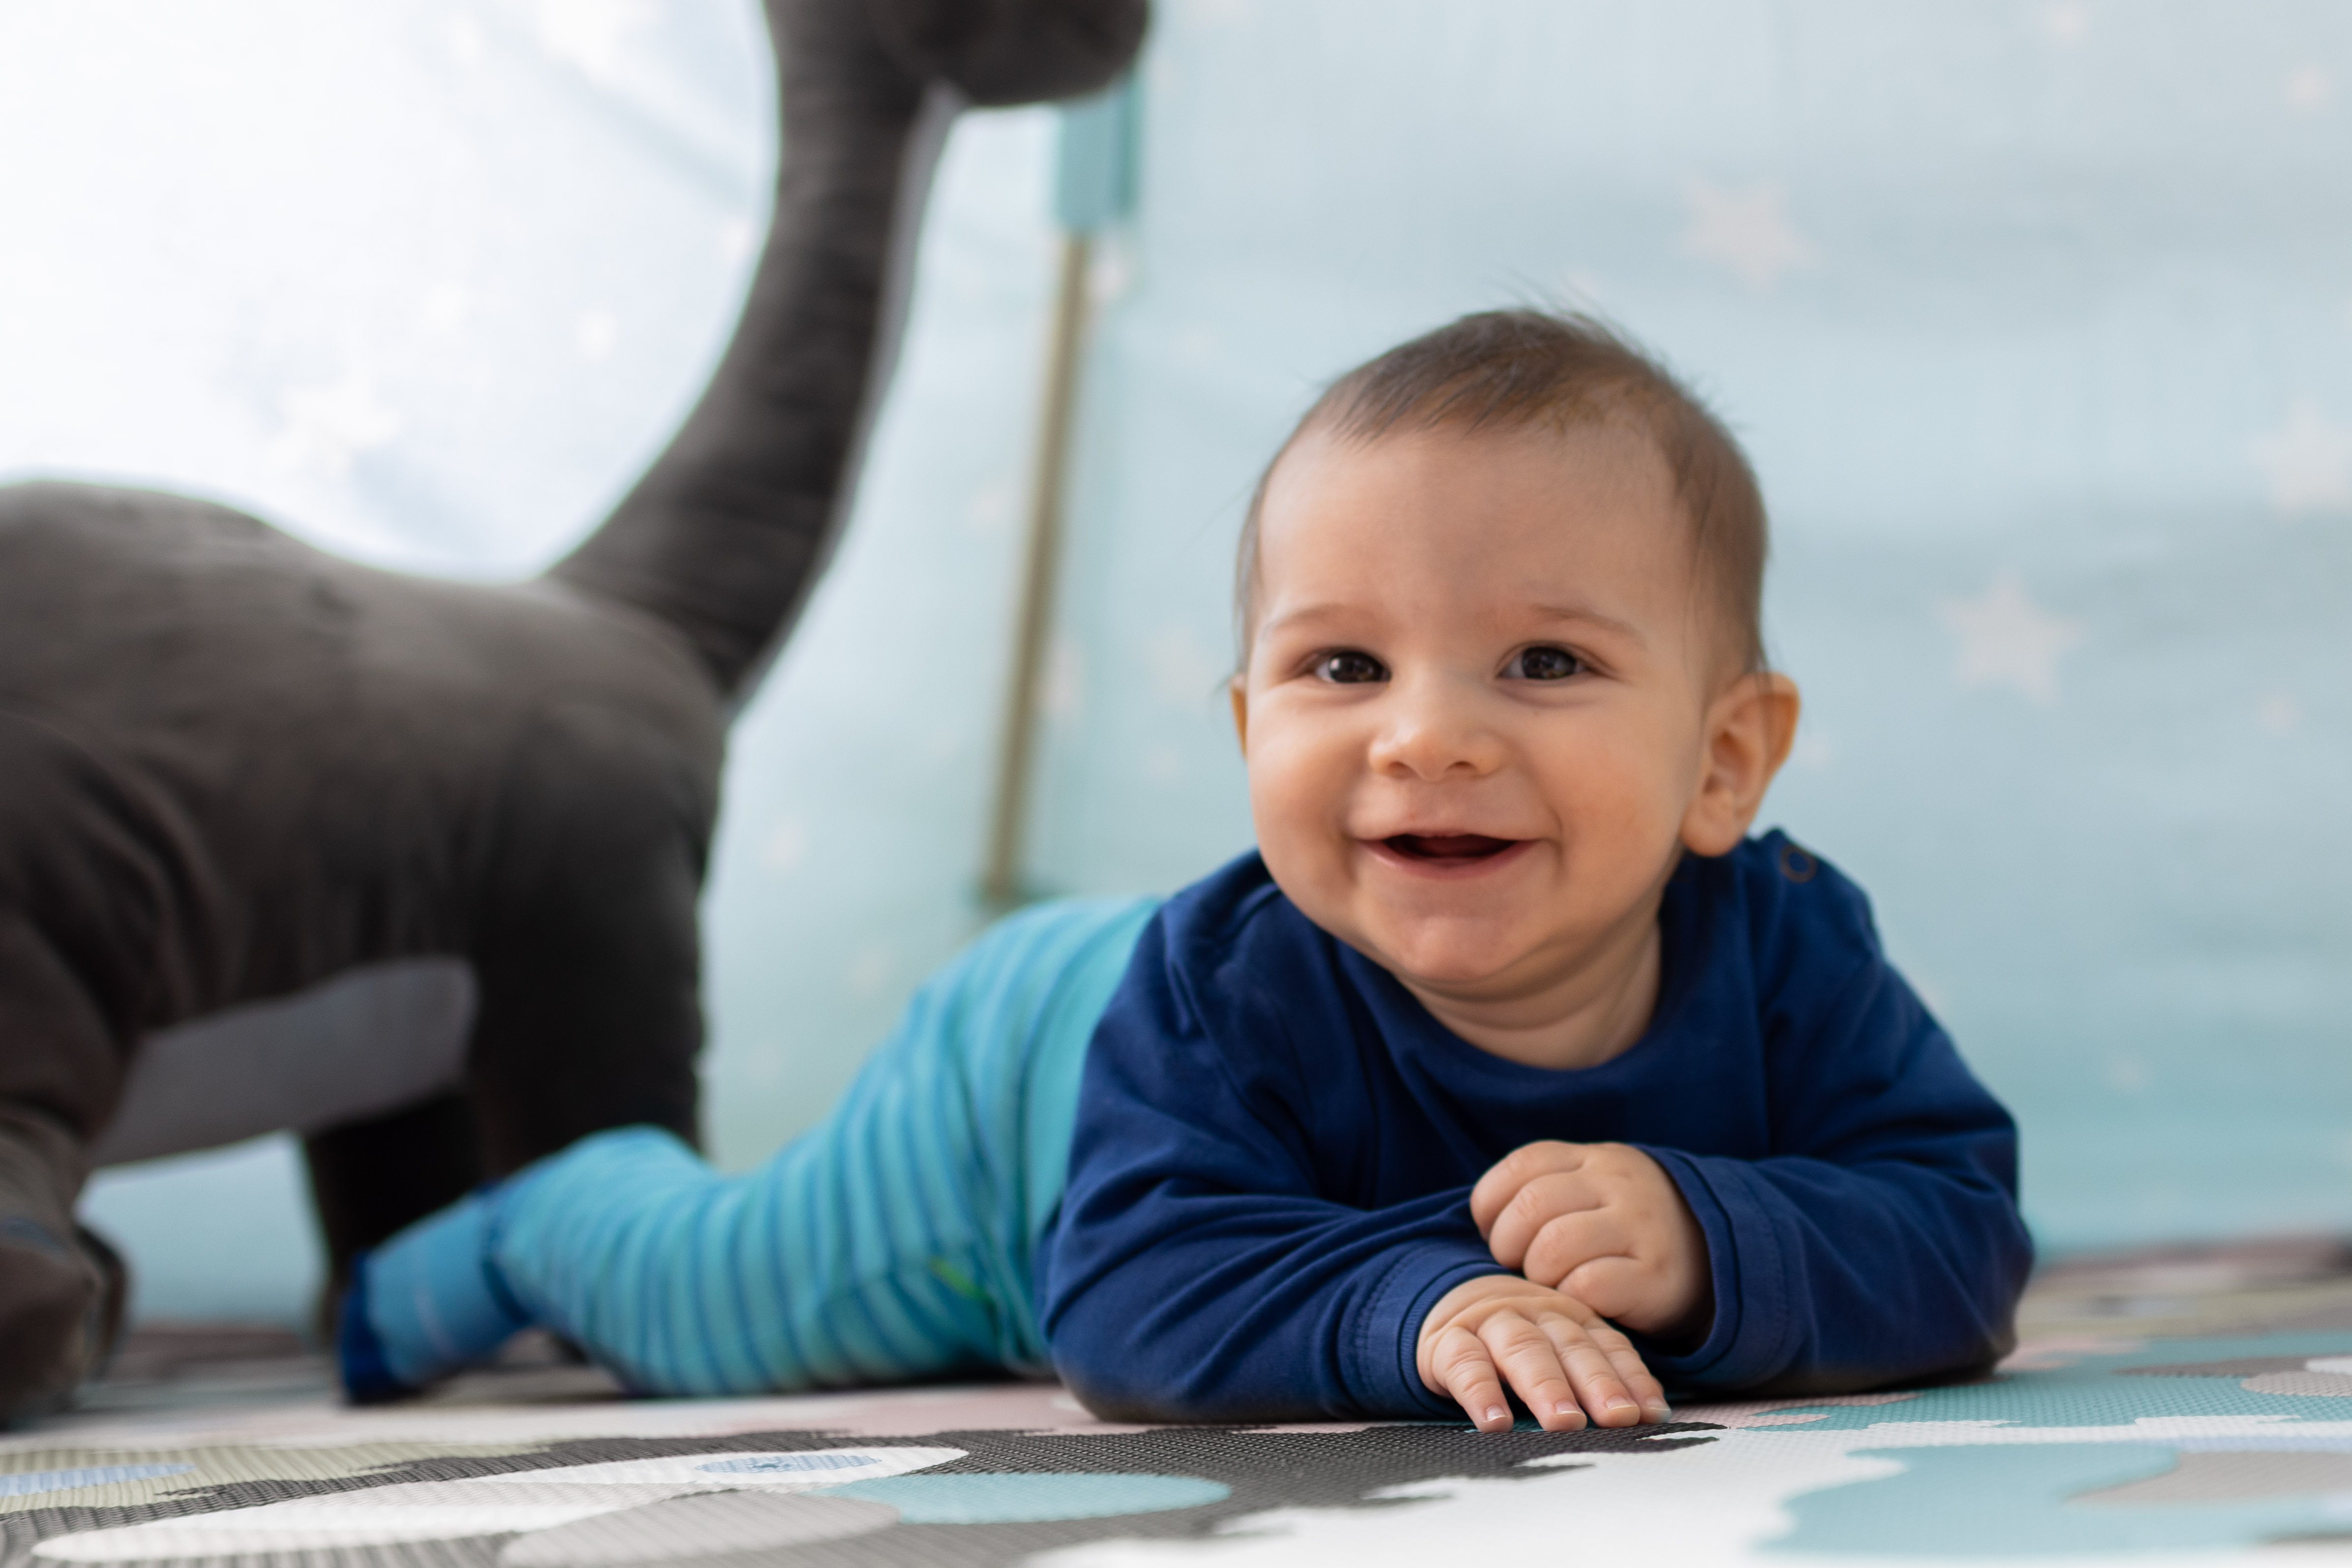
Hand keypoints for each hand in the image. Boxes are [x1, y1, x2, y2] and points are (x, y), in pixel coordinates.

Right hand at [1416, 1274, 1669, 1431]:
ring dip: (1546, 1385)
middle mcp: (1536, 1314)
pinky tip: (1495, 1422)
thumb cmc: (1518, 1349)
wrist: (1448, 1308)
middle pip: (1570, 1346)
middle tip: (1617, 1418)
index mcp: (1571, 1318)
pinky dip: (1481, 1391)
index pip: (1607, 1346)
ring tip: (1564, 1422)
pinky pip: (1465, 1362)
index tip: (1650, 1416)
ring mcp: (1491, 1323)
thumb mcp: (1559, 1355)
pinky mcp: (1447, 1341)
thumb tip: (1651, 1419)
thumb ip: (1597, 1380)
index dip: (1631, 1379)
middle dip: (1596, 1382)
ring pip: (1522, 1349)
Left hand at [1471, 1141, 1710, 1341]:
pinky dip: (1571, 1297)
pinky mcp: (1656, 1275)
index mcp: (1595, 1156)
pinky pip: (1587, 1285)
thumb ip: (1547, 1189)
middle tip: (1518, 1264)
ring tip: (1550, 1282)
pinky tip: (1581, 1298)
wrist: (1718, 1257)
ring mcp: (1641, 1226)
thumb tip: (1482, 1218)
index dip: (1491, 1202)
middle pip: (1530, 1206)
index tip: (1494, 1229)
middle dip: (1507, 1243)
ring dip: (1537, 1274)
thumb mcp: (1595, 1191)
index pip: (1521, 1166)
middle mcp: (1619, 1182)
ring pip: (1553, 1247)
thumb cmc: (1630, 1231)